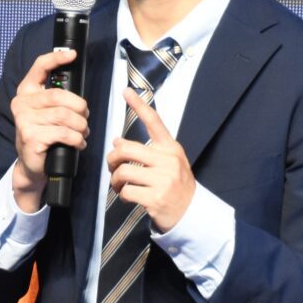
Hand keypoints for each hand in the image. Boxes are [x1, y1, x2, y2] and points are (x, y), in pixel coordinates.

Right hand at [10, 48, 89, 210]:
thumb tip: (79, 91)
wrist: (32, 165)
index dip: (56, 59)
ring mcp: (24, 121)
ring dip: (81, 126)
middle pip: (59, 96)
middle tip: (85, 118)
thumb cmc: (45, 135)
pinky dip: (77, 139)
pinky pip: (64, 133)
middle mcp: (22, 103)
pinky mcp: (31, 137)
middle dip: (80, 108)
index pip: (39, 67)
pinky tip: (78, 143)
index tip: (73, 54)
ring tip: (82, 133)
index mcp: (27, 91)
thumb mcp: (49, 112)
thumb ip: (58, 98)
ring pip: (65, 116)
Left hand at [106, 87, 195, 232]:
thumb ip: (148, 150)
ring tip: (120, 184)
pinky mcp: (156, 198)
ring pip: (123, 171)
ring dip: (115, 180)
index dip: (139, 105)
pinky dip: (122, 194)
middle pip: (126, 149)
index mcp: (171, 148)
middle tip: (112, 166)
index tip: (126, 91)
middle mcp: (168, 160)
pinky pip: (127, 191)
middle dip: (112, 159)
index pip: (154, 121)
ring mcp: (163, 180)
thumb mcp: (169, 162)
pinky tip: (127, 196)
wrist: (191, 212)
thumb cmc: (175, 185)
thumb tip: (117, 141)